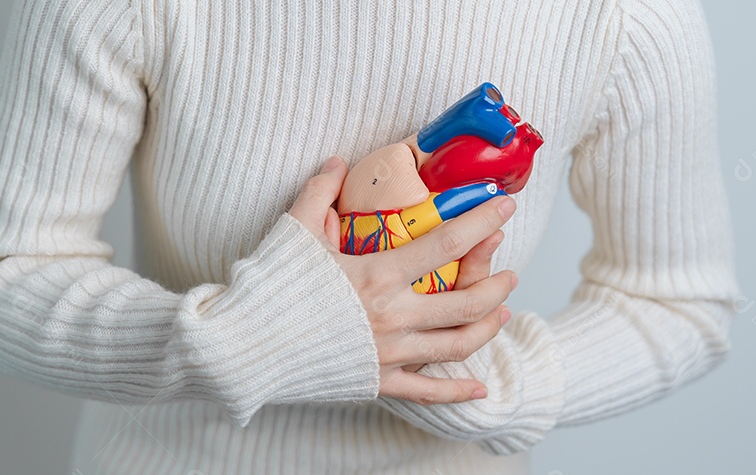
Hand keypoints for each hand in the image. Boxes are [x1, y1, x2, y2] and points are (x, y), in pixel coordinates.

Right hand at [289, 156, 518, 405]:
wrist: (245, 346)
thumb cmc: (270, 286)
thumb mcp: (294, 229)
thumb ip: (321, 191)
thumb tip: (339, 162)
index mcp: (377, 274)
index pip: (446, 243)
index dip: (481, 222)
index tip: (503, 207)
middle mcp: (392, 316)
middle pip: (466, 301)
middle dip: (497, 283)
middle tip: (510, 269)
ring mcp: (388, 353)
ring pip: (457, 344)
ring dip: (488, 326)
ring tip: (502, 311)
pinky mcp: (377, 381)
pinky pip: (427, 392)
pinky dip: (457, 391)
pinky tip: (480, 389)